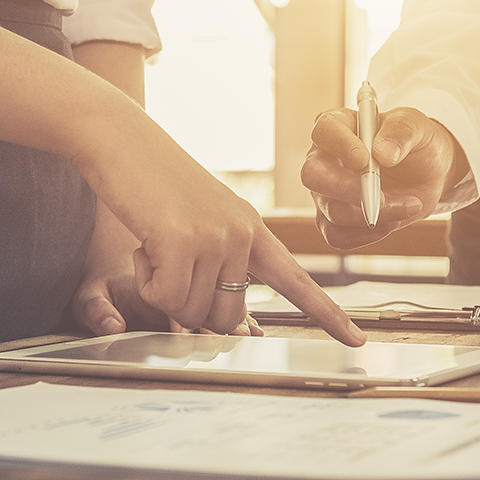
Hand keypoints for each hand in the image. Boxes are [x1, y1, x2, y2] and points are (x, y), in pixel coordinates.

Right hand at [76, 123, 365, 346]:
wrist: (122, 138)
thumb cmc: (153, 185)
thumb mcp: (201, 221)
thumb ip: (220, 265)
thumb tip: (233, 325)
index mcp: (253, 230)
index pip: (297, 281)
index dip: (327, 315)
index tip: (357, 340)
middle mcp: (242, 235)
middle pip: (226, 319)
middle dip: (192, 310)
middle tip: (168, 269)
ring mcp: (215, 237)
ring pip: (192, 312)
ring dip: (163, 291)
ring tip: (155, 247)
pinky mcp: (181, 241)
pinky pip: (164, 298)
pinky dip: (147, 283)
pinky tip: (143, 246)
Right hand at [302, 106, 467, 249]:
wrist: (430, 175)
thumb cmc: (417, 143)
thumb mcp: (418, 127)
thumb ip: (401, 132)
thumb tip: (383, 153)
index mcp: (339, 126)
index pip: (325, 131)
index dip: (340, 145)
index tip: (365, 160)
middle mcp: (325, 160)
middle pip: (313, 175)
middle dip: (345, 189)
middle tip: (380, 198)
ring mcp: (327, 193)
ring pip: (331, 211)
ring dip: (373, 215)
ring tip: (409, 206)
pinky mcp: (336, 221)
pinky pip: (338, 236)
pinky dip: (366, 235)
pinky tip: (392, 222)